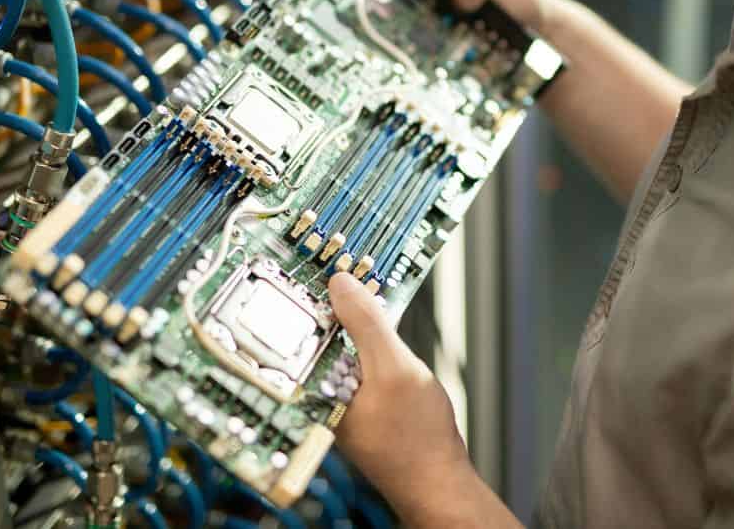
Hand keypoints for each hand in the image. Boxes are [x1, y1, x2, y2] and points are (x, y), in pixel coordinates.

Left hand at [326, 273, 474, 521]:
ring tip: (353, 277)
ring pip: (332, 340)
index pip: (296, 324)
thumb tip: (341, 284)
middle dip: (326, 294)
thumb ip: (367, 324)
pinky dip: (358, 333)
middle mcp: (316, 393)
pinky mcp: (350, 399)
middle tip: (337, 256)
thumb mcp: (395, 368)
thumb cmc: (416, 439)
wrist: (437, 480)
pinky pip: (348, 354)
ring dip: (344, 312)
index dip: (304, 284)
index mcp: (314, 387)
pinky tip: (371, 316)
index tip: (313, 253)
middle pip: (312, 329)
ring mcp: (332, 396)